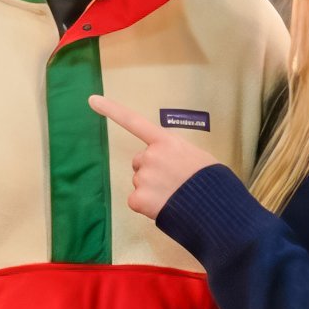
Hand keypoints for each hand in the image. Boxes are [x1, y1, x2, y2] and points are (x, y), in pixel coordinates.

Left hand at [90, 95, 219, 220]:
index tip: (92, 100)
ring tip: (174, 196)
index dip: (111, 110)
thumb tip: (169, 165)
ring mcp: (143, 178)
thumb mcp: (197, 156)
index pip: (134, 121)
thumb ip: (176, 154)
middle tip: (173, 182)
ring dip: (151, 189)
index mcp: (166, 142)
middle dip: (151, 171)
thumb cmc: (212, 183)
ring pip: (140, 182)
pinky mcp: (138, 199)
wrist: (216, 208)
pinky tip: (164, 207)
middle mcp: (150, 156)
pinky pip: (136, 201)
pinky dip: (146, 206)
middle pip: (140, 162)